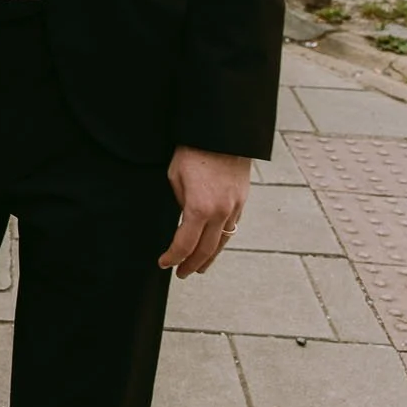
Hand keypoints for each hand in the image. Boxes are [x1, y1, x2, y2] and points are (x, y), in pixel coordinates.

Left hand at [160, 146, 250, 277]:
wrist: (223, 132)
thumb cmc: (192, 151)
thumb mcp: (175, 177)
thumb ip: (180, 203)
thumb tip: (184, 219)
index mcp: (199, 208)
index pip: (184, 244)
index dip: (172, 257)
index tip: (163, 263)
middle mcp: (220, 212)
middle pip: (205, 250)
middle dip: (191, 264)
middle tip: (180, 274)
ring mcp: (234, 207)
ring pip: (222, 242)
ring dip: (209, 258)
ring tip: (198, 268)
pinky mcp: (242, 200)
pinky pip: (232, 228)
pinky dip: (222, 241)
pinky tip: (214, 245)